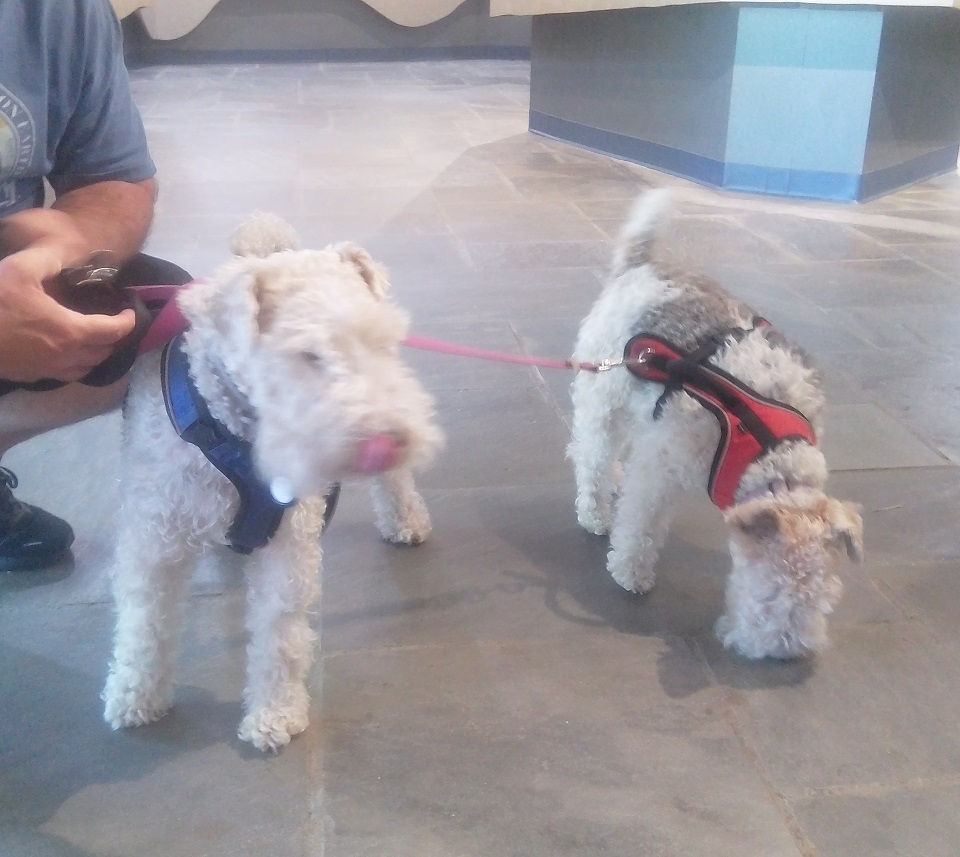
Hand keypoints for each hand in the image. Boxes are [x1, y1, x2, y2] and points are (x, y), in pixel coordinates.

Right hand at [0, 247, 135, 382]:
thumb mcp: (20, 270)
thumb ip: (49, 258)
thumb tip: (70, 251)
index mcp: (71, 332)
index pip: (113, 332)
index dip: (127, 322)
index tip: (130, 312)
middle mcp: (66, 357)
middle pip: (104, 352)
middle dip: (115, 338)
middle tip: (116, 323)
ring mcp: (48, 371)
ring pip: (86, 368)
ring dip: (98, 353)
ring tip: (97, 337)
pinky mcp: (31, 377)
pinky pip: (66, 374)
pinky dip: (77, 363)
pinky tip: (68, 349)